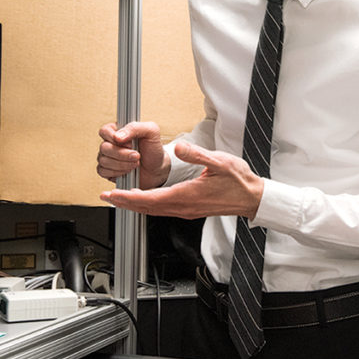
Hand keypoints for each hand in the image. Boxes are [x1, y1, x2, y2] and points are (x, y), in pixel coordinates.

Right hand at [96, 121, 170, 189]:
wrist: (157, 168)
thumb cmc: (153, 149)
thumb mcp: (151, 132)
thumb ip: (135, 128)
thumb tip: (117, 137)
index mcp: (118, 130)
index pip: (104, 131)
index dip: (114, 138)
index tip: (130, 143)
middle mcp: (111, 143)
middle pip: (104, 147)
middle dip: (122, 154)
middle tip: (137, 156)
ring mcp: (108, 157)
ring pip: (103, 160)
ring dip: (122, 164)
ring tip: (135, 163)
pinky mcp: (107, 170)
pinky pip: (103, 171)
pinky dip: (117, 172)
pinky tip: (128, 171)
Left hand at [99, 142, 263, 218]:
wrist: (251, 198)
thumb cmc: (238, 181)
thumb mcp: (219, 162)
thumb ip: (197, 155)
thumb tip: (180, 147)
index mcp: (186, 195)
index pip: (150, 198)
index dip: (128, 197)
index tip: (112, 194)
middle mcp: (183, 206)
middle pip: (147, 208)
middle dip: (125, 203)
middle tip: (106, 197)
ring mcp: (186, 210)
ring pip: (153, 211)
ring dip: (134, 205)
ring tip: (118, 199)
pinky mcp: (189, 209)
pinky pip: (162, 210)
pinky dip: (147, 206)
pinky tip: (142, 200)